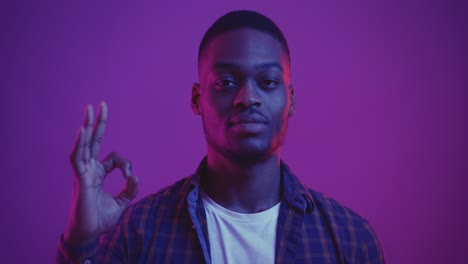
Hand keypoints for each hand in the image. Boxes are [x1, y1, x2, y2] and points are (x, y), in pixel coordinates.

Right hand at [63, 101, 138, 243]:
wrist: (89, 234)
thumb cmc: (100, 219)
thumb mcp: (121, 203)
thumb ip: (130, 190)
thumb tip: (136, 176)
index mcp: (98, 173)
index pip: (114, 157)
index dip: (125, 163)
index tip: (130, 176)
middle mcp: (89, 169)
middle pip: (93, 141)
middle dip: (97, 122)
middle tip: (101, 104)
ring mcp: (83, 173)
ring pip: (84, 144)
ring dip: (87, 127)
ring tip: (90, 109)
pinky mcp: (80, 179)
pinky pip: (78, 158)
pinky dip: (80, 144)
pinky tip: (82, 130)